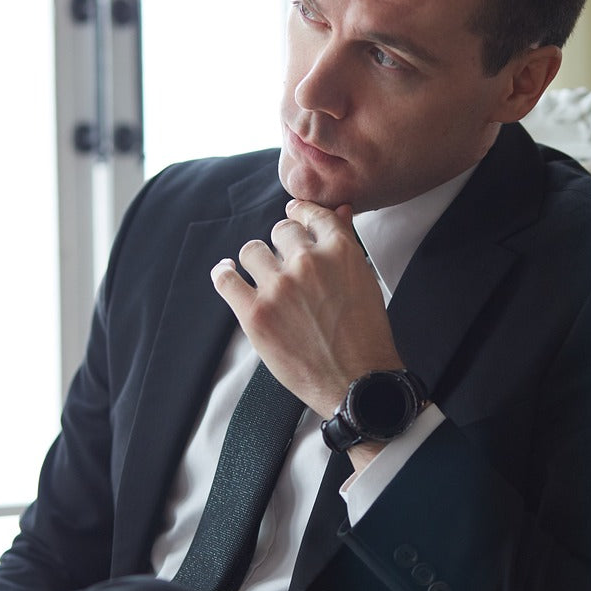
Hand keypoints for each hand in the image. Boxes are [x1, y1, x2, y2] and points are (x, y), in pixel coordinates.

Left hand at [211, 200, 403, 422]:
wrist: (357, 381)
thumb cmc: (366, 334)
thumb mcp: (365, 280)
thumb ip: (348, 241)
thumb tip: (339, 209)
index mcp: (340, 251)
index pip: (311, 215)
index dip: (300, 214)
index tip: (294, 217)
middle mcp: (308, 262)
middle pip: (281, 231)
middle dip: (284, 245)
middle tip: (288, 266)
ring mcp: (279, 287)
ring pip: (252, 250)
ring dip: (257, 260)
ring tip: (263, 276)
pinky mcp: (255, 313)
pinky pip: (226, 278)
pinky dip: (224, 273)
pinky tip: (227, 272)